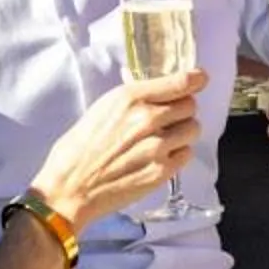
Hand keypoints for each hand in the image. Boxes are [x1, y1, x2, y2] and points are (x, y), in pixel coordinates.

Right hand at [35, 70, 205, 228]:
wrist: (69, 189)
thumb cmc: (77, 149)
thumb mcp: (101, 109)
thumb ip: (132, 98)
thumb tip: (155, 89)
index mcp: (130, 98)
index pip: (180, 82)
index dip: (194, 80)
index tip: (199, 80)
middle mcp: (148, 119)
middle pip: (190, 105)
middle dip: (182, 110)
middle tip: (168, 119)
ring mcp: (158, 146)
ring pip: (193, 129)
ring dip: (183, 132)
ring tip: (164, 140)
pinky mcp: (162, 171)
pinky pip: (186, 154)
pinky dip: (177, 155)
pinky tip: (159, 158)